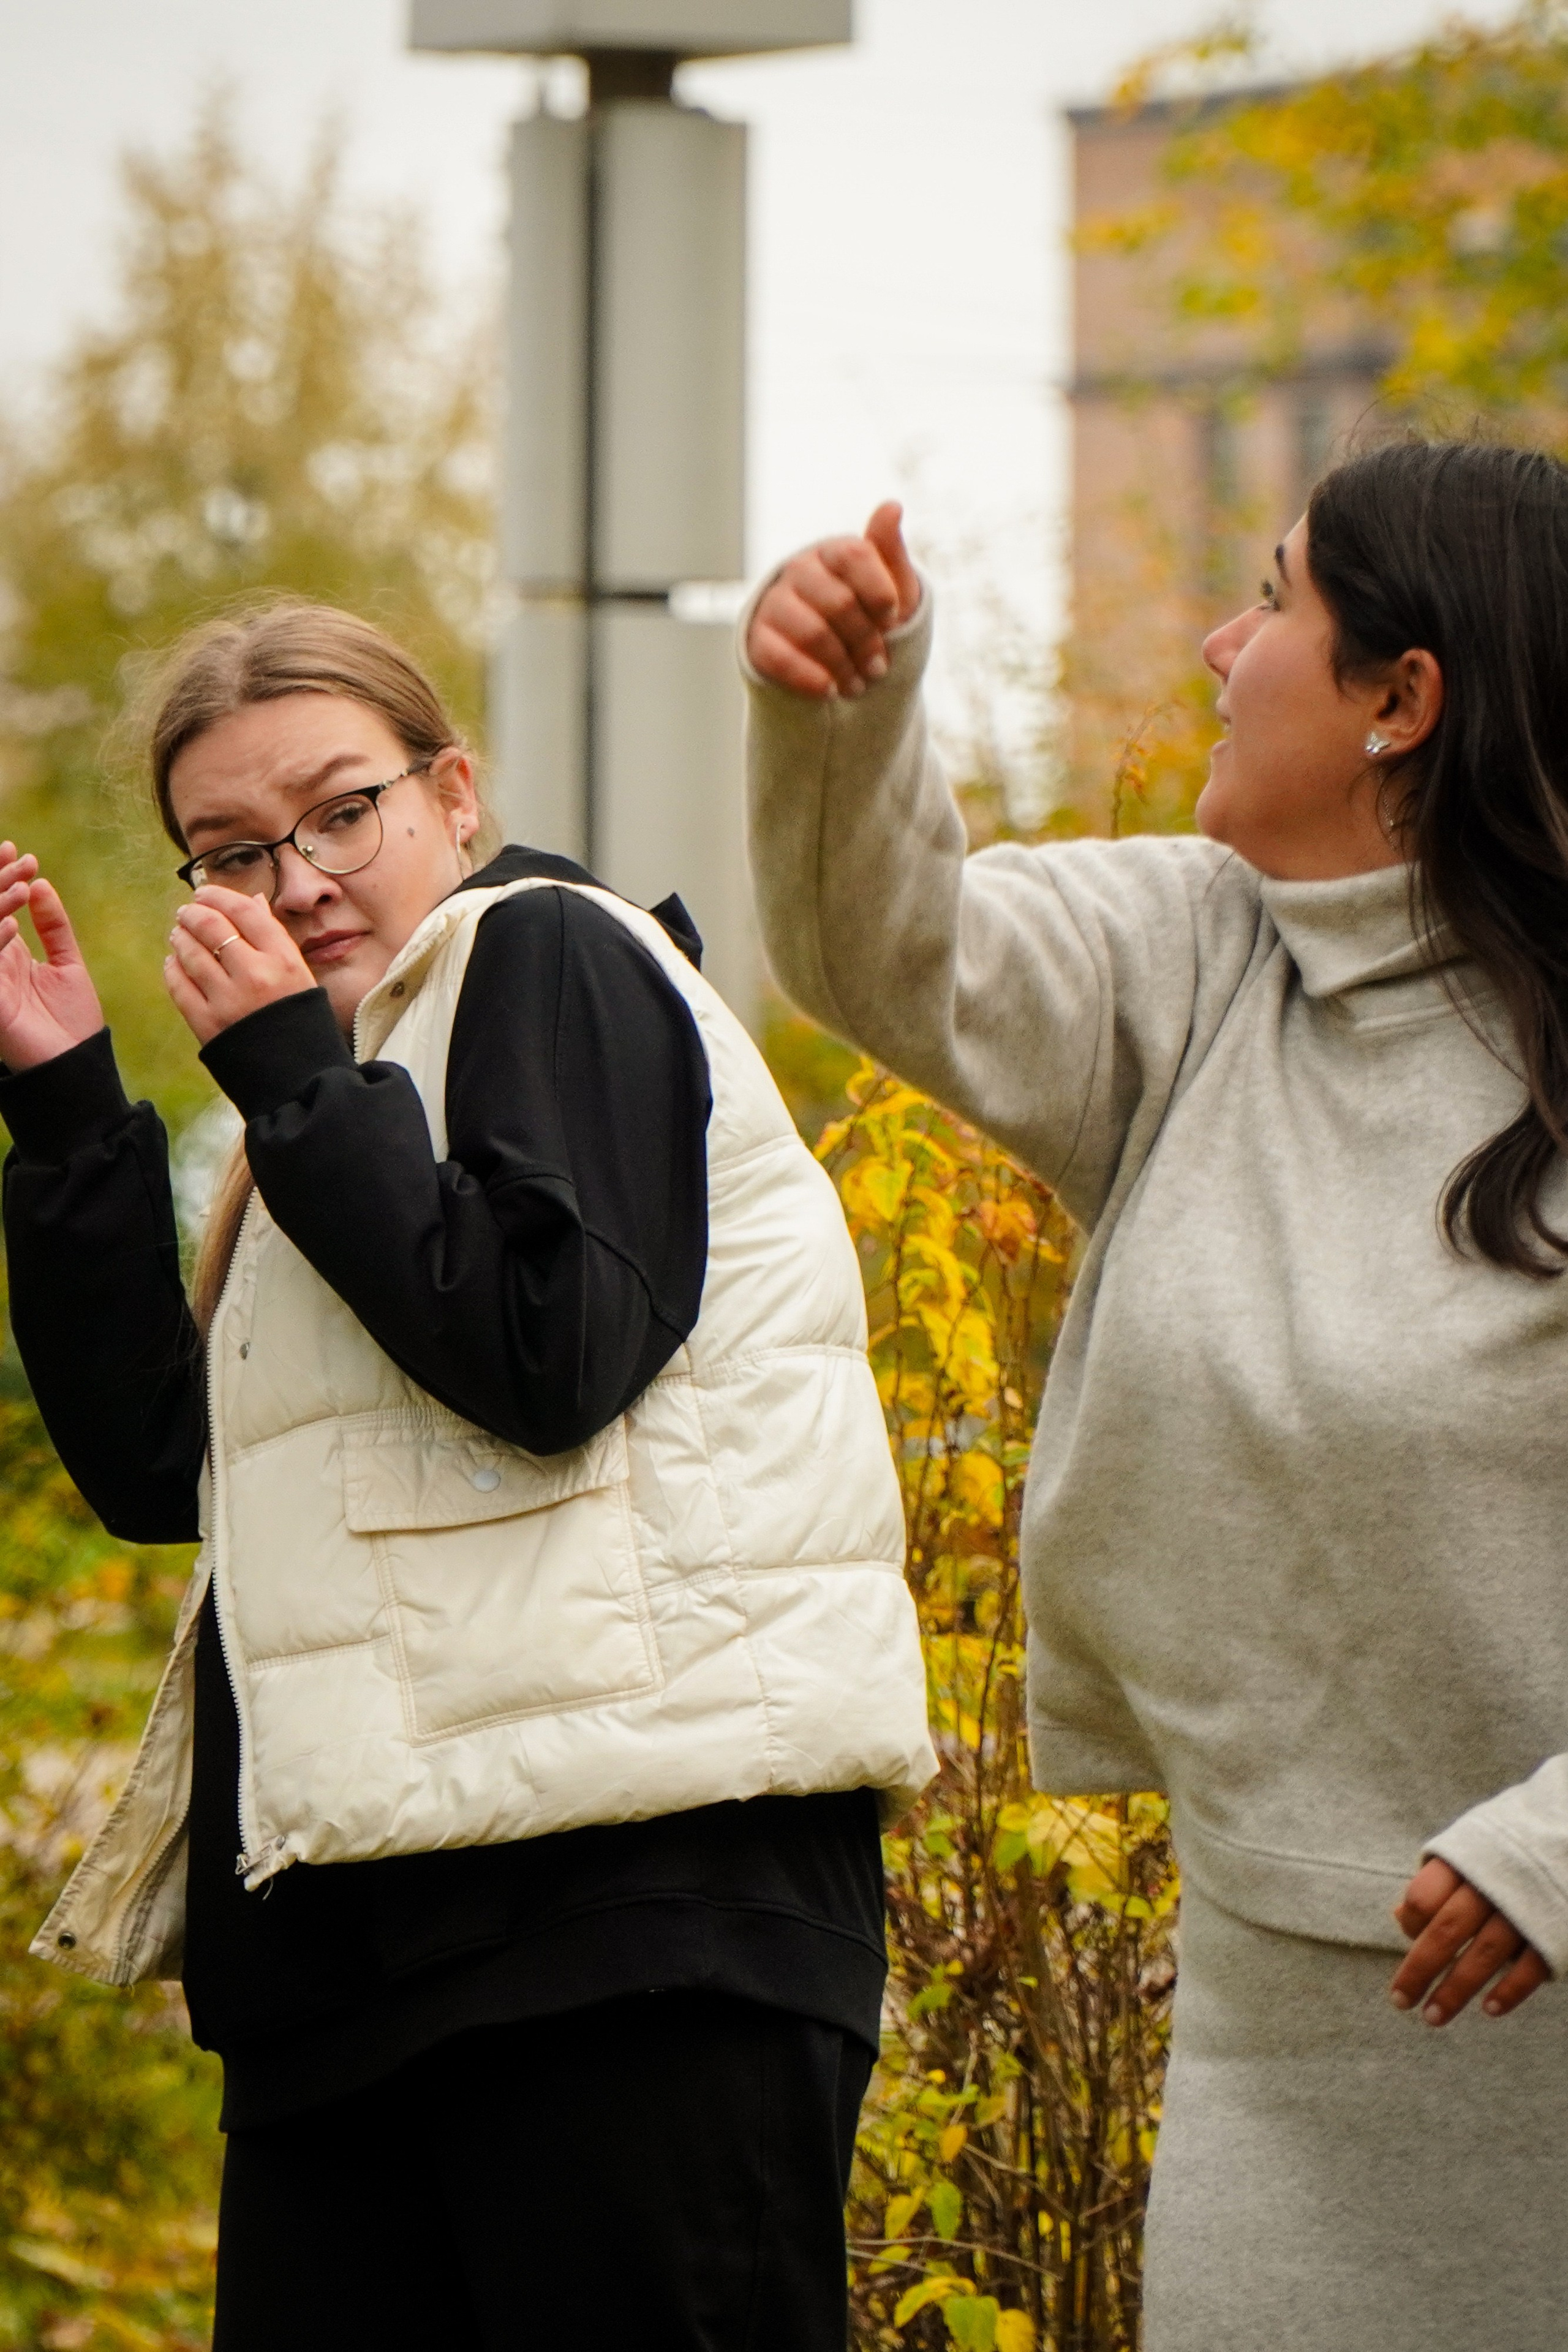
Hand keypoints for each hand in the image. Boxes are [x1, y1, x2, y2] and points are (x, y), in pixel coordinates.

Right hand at [0, 844, 104, 1070]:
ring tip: (21, 888)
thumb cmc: (73, 1022)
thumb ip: (53, 926)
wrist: (78, 1067)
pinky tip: (13, 928)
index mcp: (4, 955)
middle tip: (18, 858)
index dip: (0, 877)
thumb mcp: (68, 964)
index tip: (19, 851)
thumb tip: (40, 883)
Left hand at [164, 887, 315, 1046]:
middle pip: (212, 926)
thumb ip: (274, 937)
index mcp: (283, 959)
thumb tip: (253, 900)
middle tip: (186, 912)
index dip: (218, 896)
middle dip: (193, 913)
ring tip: (179, 935)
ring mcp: (228, 999)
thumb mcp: (299, 974)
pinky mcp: (207, 1023)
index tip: (204, 894)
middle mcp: (255, 974)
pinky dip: (172, 969)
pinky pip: (179, 985)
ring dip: (180, 938)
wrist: (298, 1077)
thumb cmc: (301, 1020)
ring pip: (190, 952)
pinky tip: (174, 964)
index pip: (243, 911)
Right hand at [746, 499, 921, 699]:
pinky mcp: (756, 639)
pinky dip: (810, 678)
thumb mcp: (895, 592)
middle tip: (878, 668)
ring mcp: (774, 604)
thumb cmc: (871, 624)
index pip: (855, 555)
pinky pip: (779, 657)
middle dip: (866, 641)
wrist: (836, 667)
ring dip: (842, 665)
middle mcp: (799, 570)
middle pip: (839, 602)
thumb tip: (891, 505)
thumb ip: (890, 553)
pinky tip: (829, 691)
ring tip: (857, 686)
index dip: (879, 591)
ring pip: (812, 632)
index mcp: (833, 552)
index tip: (892, 619)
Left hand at [1391, 1856, 1549, 2023]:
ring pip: (1484, 1954)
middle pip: (1446, 1931)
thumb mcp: (1469, 1853)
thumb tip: (1400, 1917)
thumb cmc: (1504, 1854)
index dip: (1411, 1923)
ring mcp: (1524, 1909)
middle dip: (1419, 1970)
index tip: (1408, 1940)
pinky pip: (1530, 1967)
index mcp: (1464, 1860)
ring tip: (1433, 2017)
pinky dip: (1509, 1990)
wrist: (1565, 1843)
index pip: (1423, 1897)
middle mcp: (1491, 1884)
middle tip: (1400, 2002)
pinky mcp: (1552, 1930)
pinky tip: (1489, 2009)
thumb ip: (1436, 1883)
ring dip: (1455, 1990)